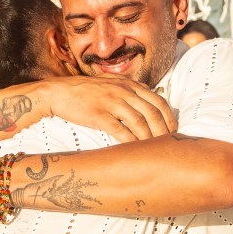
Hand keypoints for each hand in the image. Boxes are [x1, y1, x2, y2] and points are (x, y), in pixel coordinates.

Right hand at [44, 75, 176, 142]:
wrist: (59, 92)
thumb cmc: (85, 90)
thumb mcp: (111, 82)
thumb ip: (130, 87)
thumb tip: (149, 92)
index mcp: (129, 85)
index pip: (158, 101)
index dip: (169, 118)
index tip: (173, 132)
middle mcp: (123, 91)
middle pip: (152, 113)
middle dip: (163, 131)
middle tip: (167, 146)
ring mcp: (111, 102)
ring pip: (139, 122)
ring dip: (150, 139)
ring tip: (154, 151)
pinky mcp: (98, 115)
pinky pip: (120, 131)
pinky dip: (131, 142)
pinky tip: (135, 151)